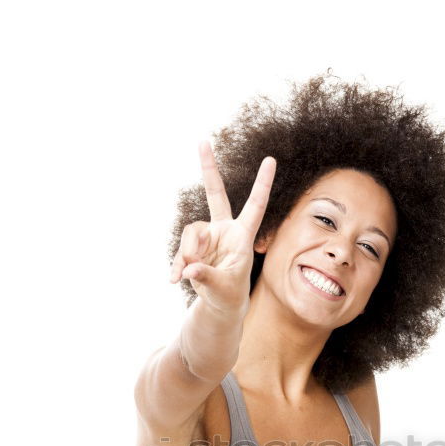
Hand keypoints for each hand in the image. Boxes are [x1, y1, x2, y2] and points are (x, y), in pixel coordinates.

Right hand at [169, 141, 275, 314]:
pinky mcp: (193, 246)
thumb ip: (207, 277)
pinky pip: (181, 249)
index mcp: (242, 236)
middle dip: (208, 169)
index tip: (270, 159)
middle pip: (216, 194)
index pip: (255, 206)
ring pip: (192, 232)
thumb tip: (189, 268)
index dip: (262, 184)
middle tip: (203, 141)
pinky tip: (174, 280)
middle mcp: (225, 230)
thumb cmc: (229, 294)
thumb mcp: (223, 288)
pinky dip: (177, 264)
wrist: (219, 304)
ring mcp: (207, 236)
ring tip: (188, 273)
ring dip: (188, 253)